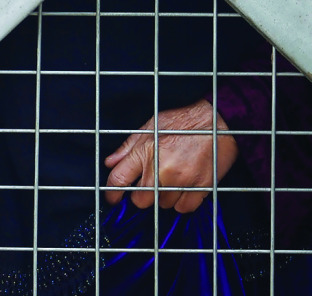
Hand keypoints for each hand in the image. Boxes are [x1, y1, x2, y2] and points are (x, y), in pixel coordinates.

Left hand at [104, 99, 237, 213]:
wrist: (216, 119)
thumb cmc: (182, 120)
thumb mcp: (149, 127)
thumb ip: (127, 148)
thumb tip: (110, 163)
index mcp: (144, 153)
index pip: (119, 180)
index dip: (112, 193)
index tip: (113, 198)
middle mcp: (161, 169)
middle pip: (141, 200)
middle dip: (140, 196)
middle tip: (147, 187)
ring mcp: (182, 180)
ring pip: (163, 205)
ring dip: (163, 197)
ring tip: (169, 182)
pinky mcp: (202, 186)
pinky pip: (184, 208)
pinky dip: (181, 202)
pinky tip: (182, 189)